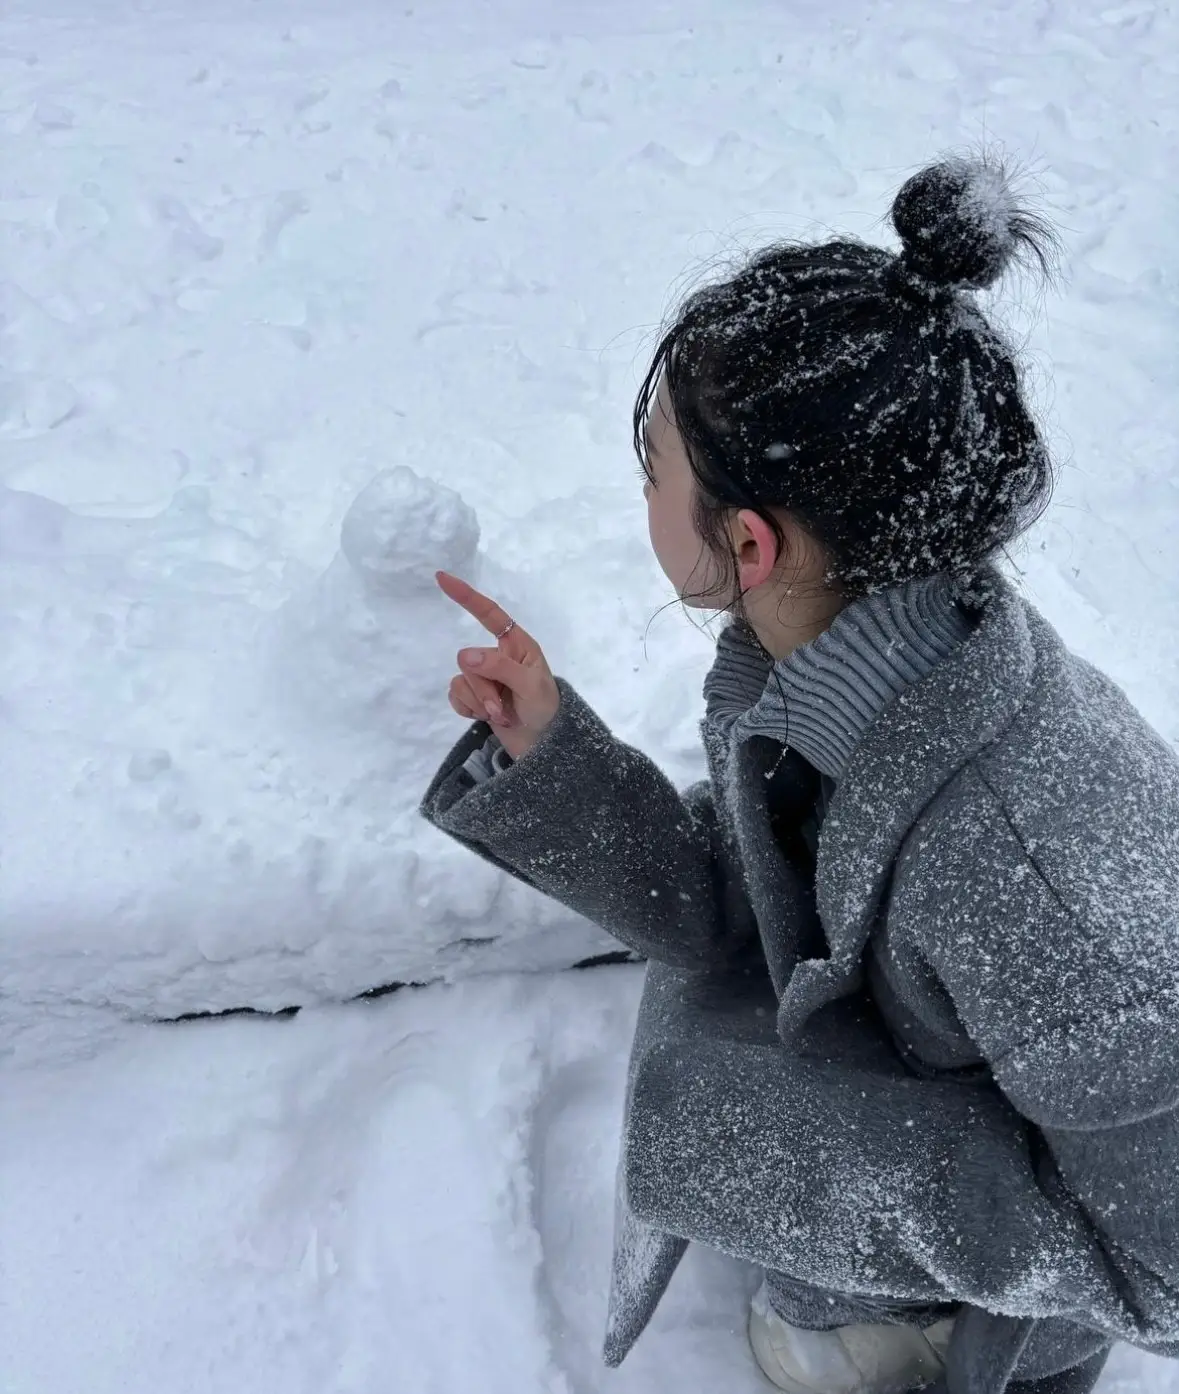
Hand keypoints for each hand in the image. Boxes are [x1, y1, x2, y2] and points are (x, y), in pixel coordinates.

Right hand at [436, 571, 560, 761]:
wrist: (545, 748)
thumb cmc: (546, 709)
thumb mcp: (529, 685)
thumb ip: (499, 667)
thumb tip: (465, 656)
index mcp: (516, 645)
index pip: (488, 614)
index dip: (466, 596)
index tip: (442, 578)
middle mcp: (498, 657)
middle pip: (468, 660)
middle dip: (483, 688)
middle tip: (503, 708)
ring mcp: (485, 679)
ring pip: (461, 680)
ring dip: (479, 702)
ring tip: (500, 716)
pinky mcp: (475, 699)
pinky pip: (455, 696)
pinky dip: (468, 710)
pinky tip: (485, 719)